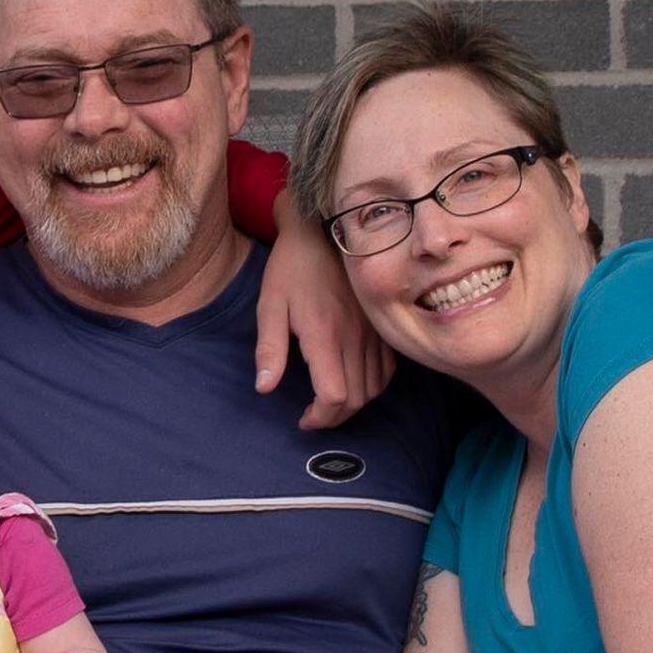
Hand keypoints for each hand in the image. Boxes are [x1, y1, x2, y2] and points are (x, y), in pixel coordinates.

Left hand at [257, 196, 396, 432]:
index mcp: (324, 335)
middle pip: (356, 399)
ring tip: (331, 403)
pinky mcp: (380, 325)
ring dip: (354, 404)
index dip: (320, 417)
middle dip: (335, 417)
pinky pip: (387, 369)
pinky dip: (373, 386)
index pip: (334, 395)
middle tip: (315, 417)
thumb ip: (269, 350)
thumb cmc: (291, 270)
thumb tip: (265, 388)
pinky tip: (353, 382)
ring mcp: (372, 332)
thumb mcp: (269, 307)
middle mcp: (354, 337)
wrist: (320, 233)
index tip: (303, 419)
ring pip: (374, 388)